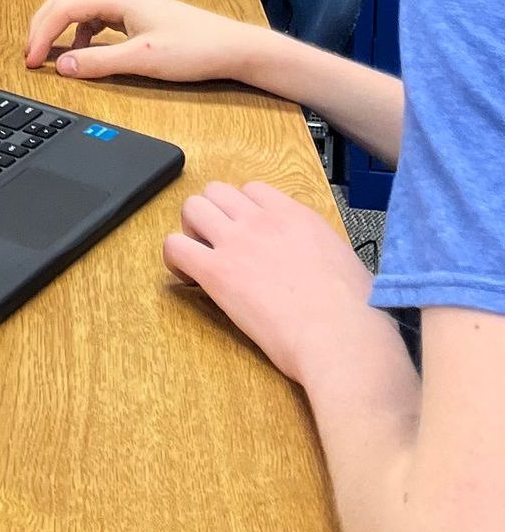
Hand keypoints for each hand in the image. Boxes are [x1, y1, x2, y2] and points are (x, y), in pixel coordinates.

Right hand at [23, 0, 262, 85]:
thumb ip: (100, 62)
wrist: (233, 48)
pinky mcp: (136, 15)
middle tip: (30, 54)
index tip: (31, 59)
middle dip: (42, 25)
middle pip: (65, 0)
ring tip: (50, 55)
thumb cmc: (195, 49)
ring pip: (78, 7)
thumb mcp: (144, 60)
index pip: (63, 8)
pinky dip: (79, 33)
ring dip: (59, 28)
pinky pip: (95, 18)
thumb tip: (63, 65)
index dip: (41, 33)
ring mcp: (128, 4)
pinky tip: (84, 53)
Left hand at [163, 180, 374, 383]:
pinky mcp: (217, 272)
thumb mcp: (347, 264)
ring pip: (192, 208)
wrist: (344, 341)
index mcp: (297, 216)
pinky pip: (175, 246)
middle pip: (216, 191)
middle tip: (219, 245)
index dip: (245, 211)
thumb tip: (315, 264)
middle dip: (213, 215)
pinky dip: (175, 259)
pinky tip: (189, 279)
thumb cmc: (358, 316)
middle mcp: (263, 220)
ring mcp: (237, 242)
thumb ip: (320, 252)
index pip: (253, 190)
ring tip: (202, 258)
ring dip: (191, 230)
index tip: (248, 235)